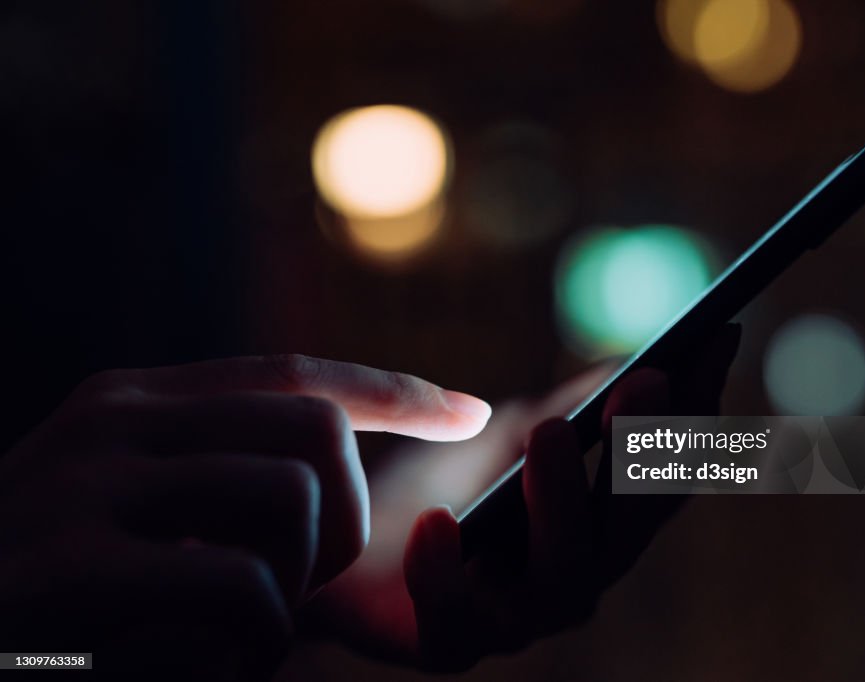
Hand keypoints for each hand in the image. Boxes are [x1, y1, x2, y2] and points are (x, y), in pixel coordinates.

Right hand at [0, 355, 489, 678]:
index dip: (393, 393)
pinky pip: (241, 586)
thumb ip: (215, 487)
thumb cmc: (44, 604)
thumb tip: (328, 480)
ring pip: (294, 500)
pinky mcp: (72, 565)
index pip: (295, 376)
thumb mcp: (132, 522)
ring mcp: (89, 484)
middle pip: (317, 431)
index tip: (469, 412)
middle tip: (300, 587)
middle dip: (345, 520)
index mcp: (137, 406)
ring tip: (237, 636)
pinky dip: (252, 644)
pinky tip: (212, 666)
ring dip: (294, 589)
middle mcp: (116, 422)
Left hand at [304, 325, 740, 670]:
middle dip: (640, 452)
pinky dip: (447, 573)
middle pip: (629, 528)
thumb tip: (636, 358)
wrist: (339, 537)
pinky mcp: (443, 645)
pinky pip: (454, 622)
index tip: (712, 342)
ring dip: (565, 500)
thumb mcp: (505, 435)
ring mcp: (513, 620)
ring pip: (564, 578)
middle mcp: (571, 580)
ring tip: (550, 431)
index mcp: (593, 532)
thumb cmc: (433, 488)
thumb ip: (568, 409)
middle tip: (646, 379)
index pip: (659, 478)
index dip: (692, 416)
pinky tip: (436, 524)